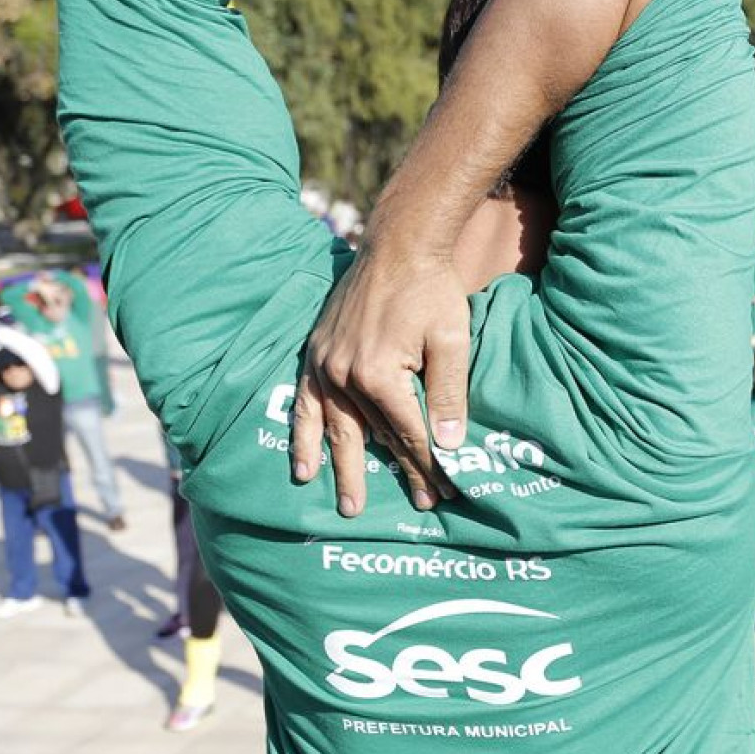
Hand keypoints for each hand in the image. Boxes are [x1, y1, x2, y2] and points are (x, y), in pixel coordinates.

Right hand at [291, 246, 465, 516]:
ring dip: (342, 469)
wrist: (399, 246)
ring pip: (336, 429)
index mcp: (380, 376)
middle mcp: (345, 376)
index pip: (410, 434)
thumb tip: (450, 446)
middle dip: (398, 474)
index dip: (429, 466)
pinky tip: (303, 466)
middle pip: (375, 438)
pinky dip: (303, 436)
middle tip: (415, 506)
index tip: (444, 492)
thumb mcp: (452, 340)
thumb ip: (448, 394)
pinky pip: (306, 405)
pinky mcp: (315, 354)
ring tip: (348, 506)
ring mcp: (324, 366)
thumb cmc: (432, 291)